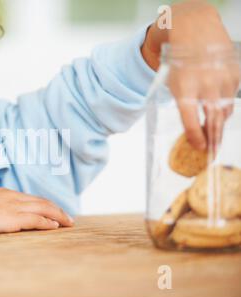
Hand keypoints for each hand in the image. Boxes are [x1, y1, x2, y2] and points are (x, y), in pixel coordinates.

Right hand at [0, 188, 73, 232]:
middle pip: (42, 202)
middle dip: (57, 210)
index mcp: (5, 193)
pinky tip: (55, 227)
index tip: (54, 210)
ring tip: (68, 223)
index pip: (31, 199)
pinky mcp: (12, 218)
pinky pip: (36, 219)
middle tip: (68, 218)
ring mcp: (13, 207)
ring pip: (44, 209)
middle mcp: (12, 197)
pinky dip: (48, 222)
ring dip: (58, 216)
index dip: (45, 204)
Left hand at [142, 0, 239, 152]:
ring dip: (220, 127)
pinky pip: (231, 98)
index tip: (198, 148)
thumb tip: (194, 128)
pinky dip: (224, 107)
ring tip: (216, 140)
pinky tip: (219, 113)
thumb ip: (183, 104)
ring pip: (225, 111)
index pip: (189, 118)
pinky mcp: (233, 75)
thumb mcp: (173, 84)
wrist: (193, 31)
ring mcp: (222, 80)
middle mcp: (204, 86)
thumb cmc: (179, 61)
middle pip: (212, 120)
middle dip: (213, 140)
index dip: (195, 135)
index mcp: (184, 88)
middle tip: (211, 154)